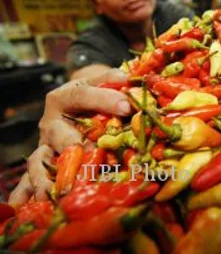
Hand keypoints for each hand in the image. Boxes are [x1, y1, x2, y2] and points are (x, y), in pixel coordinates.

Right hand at [9, 68, 131, 206]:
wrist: (74, 104)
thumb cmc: (93, 94)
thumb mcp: (100, 80)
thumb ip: (113, 79)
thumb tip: (128, 81)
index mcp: (64, 98)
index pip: (82, 96)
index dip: (104, 100)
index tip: (126, 107)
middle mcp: (51, 123)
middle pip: (58, 134)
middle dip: (74, 144)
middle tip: (93, 153)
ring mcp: (45, 146)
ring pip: (39, 162)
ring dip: (50, 176)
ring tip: (65, 189)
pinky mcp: (43, 166)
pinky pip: (30, 182)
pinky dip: (29, 194)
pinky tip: (35, 205)